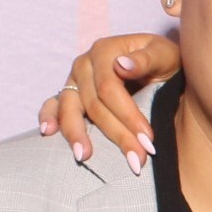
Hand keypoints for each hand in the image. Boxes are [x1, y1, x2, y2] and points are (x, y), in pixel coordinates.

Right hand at [37, 32, 179, 168]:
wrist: (159, 64)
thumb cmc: (164, 60)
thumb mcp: (164, 54)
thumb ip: (146, 59)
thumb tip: (121, 65)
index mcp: (105, 51)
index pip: (110, 88)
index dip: (128, 115)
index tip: (148, 141)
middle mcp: (85, 64)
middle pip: (93, 104)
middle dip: (116, 134)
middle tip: (136, 160)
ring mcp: (74, 79)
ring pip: (69, 108)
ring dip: (76, 133)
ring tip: (84, 156)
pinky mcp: (68, 93)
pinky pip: (52, 105)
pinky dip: (48, 117)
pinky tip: (48, 133)